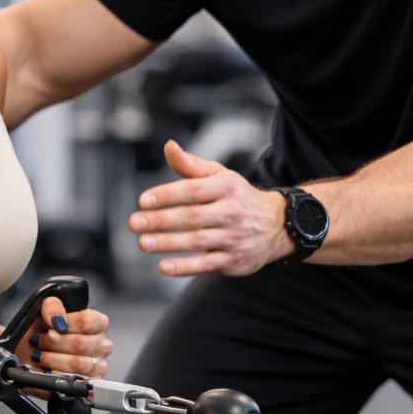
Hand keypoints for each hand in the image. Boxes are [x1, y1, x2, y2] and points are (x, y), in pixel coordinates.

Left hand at [14, 296, 111, 379]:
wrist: (30, 354)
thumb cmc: (42, 333)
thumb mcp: (44, 311)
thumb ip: (53, 306)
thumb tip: (57, 319)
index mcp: (98, 324)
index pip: (88, 321)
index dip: (66, 324)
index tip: (50, 326)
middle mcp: (102, 345)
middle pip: (81, 344)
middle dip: (54, 343)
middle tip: (38, 341)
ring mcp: (98, 366)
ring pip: (78, 364)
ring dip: (52, 359)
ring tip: (39, 355)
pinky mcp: (90, 385)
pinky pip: (76, 382)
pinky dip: (56, 376)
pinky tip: (47, 370)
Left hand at [129, 139, 291, 276]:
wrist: (277, 224)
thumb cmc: (237, 197)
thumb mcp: (219, 176)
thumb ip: (190, 165)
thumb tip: (169, 146)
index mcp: (226, 187)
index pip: (193, 190)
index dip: (167, 195)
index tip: (143, 200)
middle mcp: (231, 212)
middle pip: (192, 217)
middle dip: (161, 220)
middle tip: (135, 222)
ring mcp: (233, 237)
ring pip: (197, 241)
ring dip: (168, 243)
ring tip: (144, 242)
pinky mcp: (233, 259)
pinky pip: (206, 264)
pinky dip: (185, 267)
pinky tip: (164, 266)